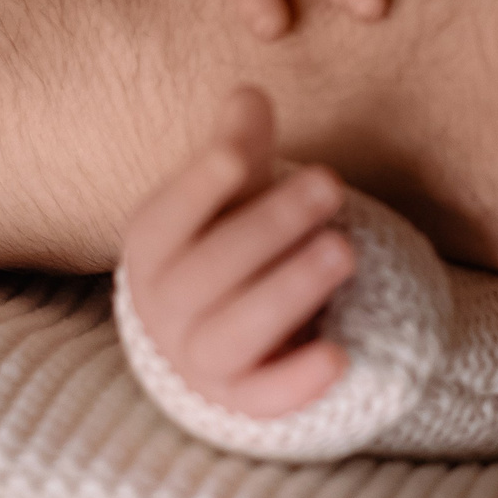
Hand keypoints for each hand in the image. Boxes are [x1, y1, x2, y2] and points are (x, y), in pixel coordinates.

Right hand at [118, 88, 355, 420]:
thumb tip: (249, 95)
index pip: (166, 218)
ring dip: (287, 292)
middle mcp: (164, 308)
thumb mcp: (233, 191)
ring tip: (344, 250)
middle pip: (208, 273)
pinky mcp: (239, 402)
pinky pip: (261, 401)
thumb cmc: (228, 240)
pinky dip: (295, 384)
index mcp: (153, 247)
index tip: (241, 155)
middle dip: (270, 226)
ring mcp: (199, 360)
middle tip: (331, 185)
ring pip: (232, 335)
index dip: (199, 187)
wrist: (223, 328)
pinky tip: (338, 357)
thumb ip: (241, 146)